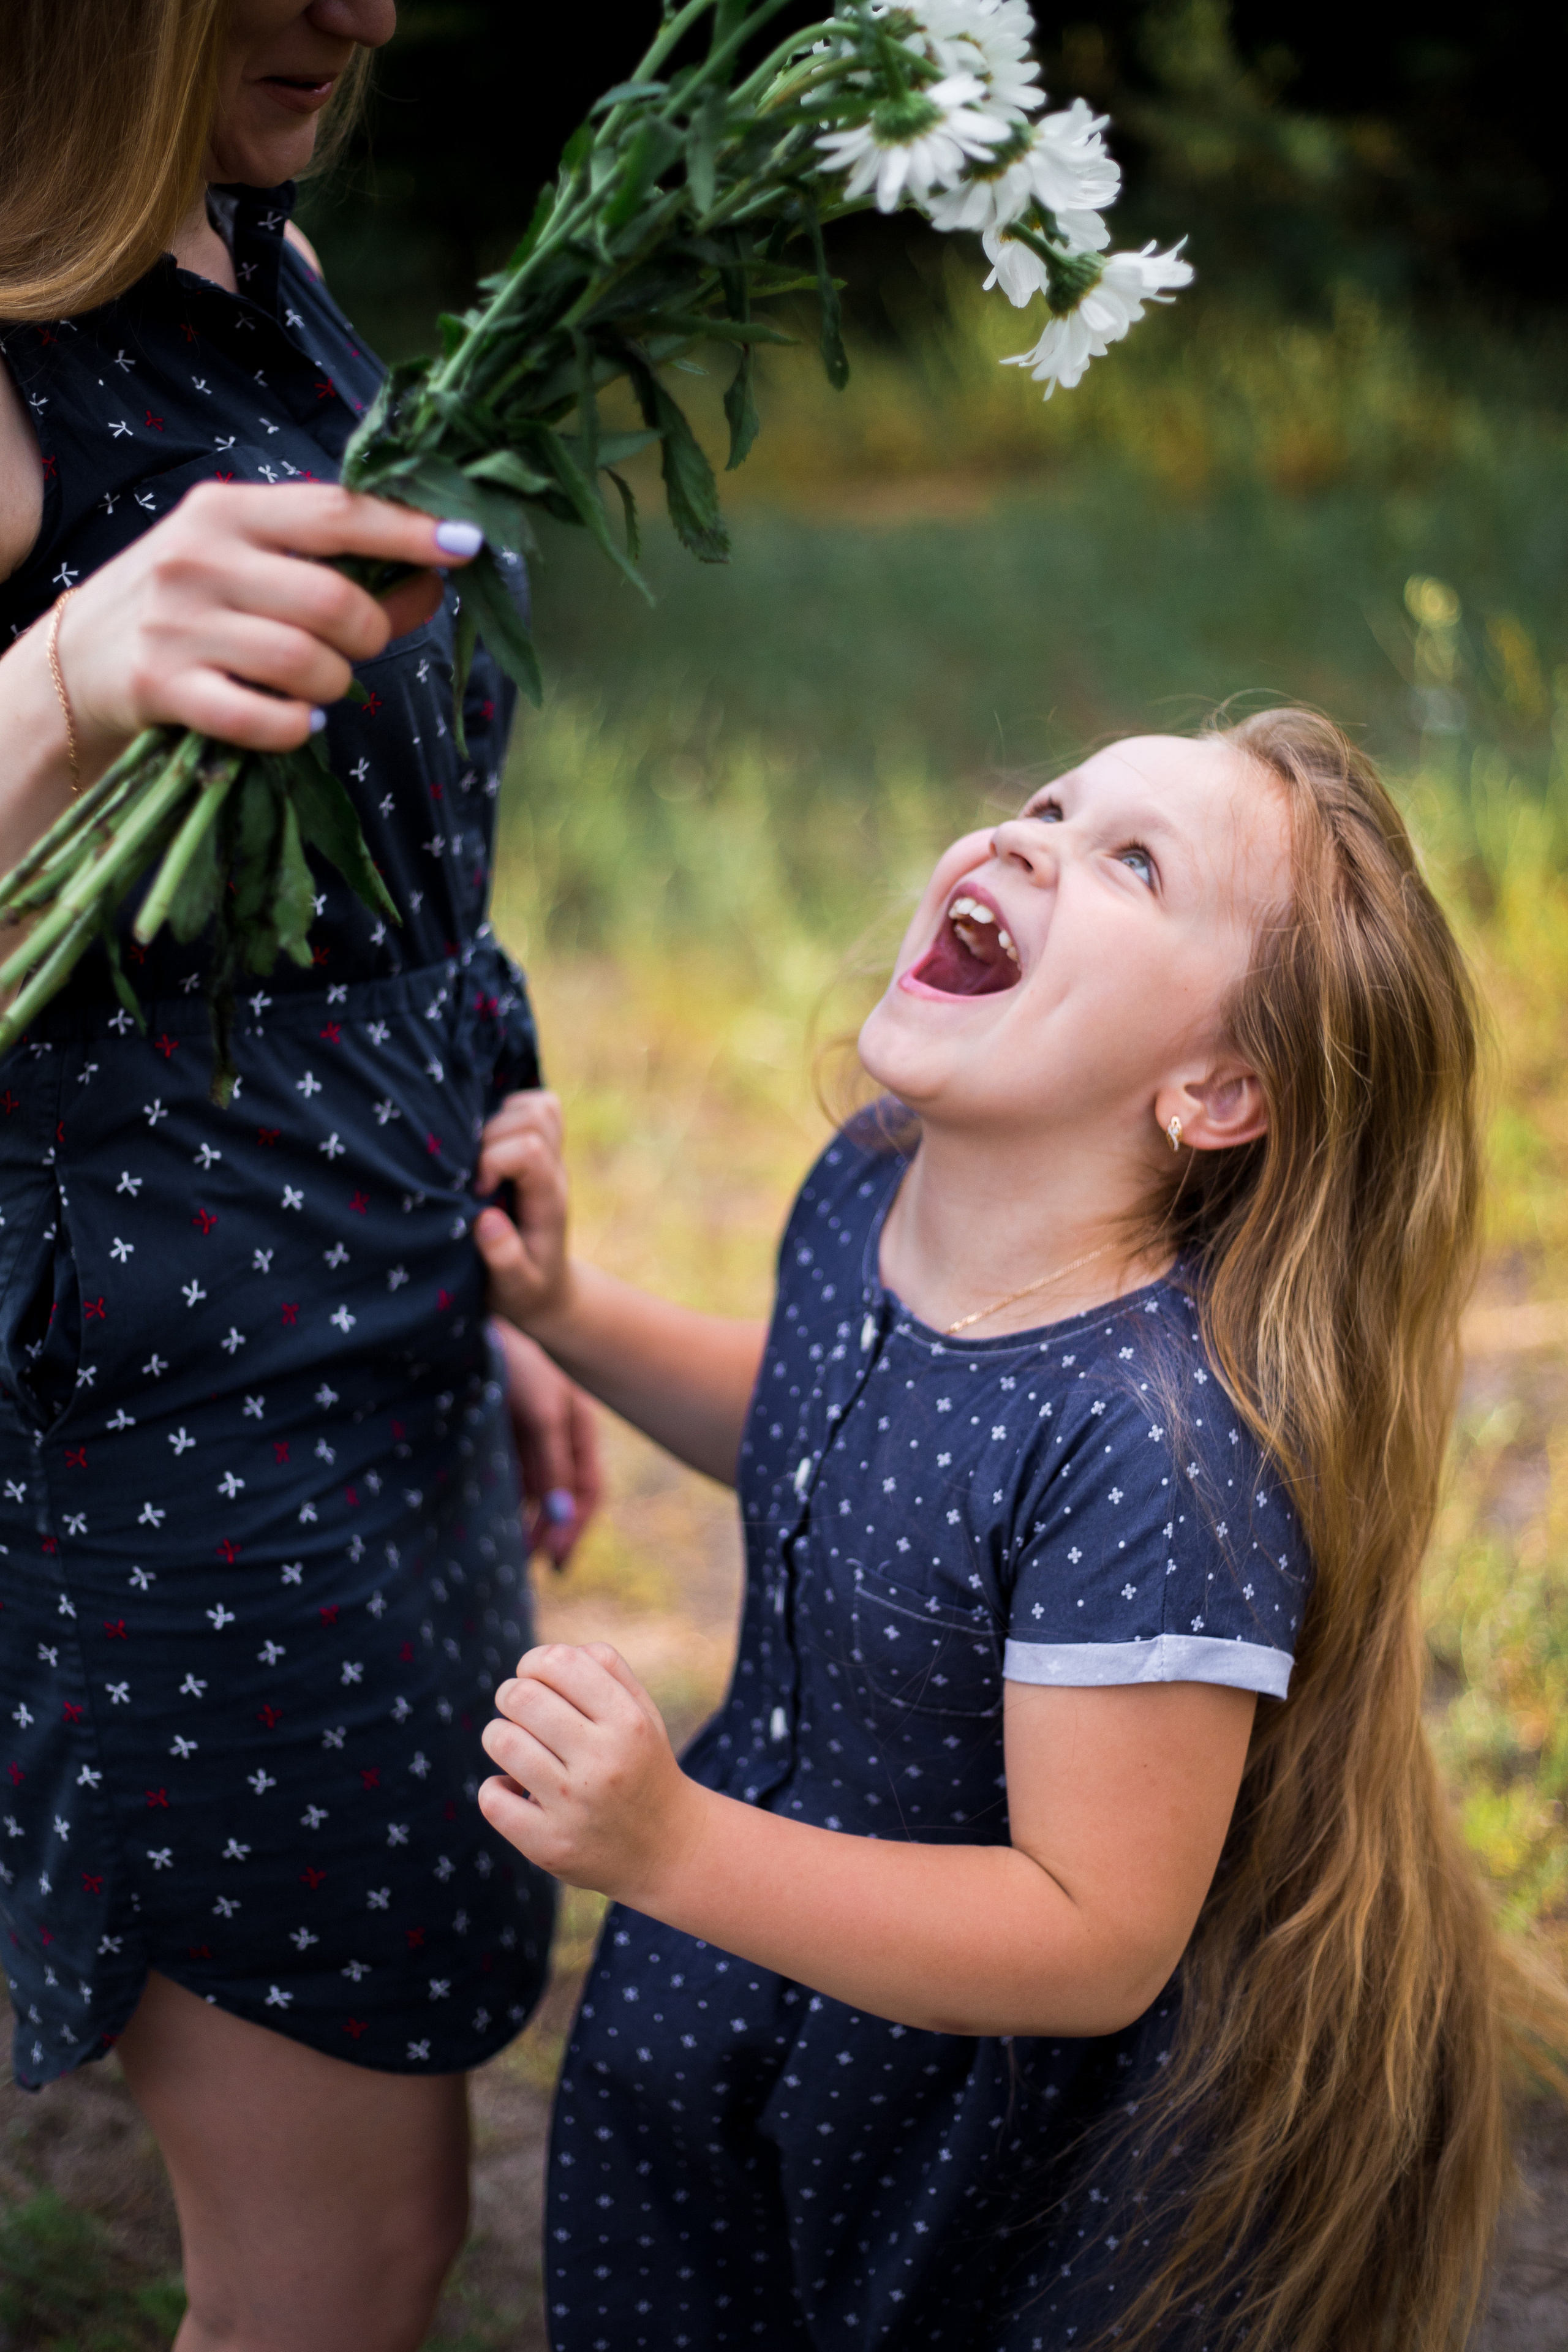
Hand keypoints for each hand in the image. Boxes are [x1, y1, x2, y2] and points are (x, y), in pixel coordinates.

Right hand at [51, 481, 480, 775]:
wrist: (79, 660)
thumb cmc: (191, 606)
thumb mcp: (251, 565)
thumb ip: (336, 567)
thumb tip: (436, 579)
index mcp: (229, 511)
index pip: (337, 514)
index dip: (408, 530)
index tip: (466, 544)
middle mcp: (201, 558)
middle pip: (334, 602)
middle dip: (370, 635)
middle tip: (358, 647)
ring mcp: (179, 624)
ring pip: (307, 664)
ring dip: (336, 685)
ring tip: (318, 685)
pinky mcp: (163, 687)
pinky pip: (264, 719)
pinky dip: (297, 727)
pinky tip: (297, 720)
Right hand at [472, 1089, 571, 1333]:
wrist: (548, 1291)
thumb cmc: (524, 1293)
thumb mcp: (514, 1289)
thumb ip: (504, 1260)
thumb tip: (486, 1219)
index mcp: (547, 1201)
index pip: (529, 1150)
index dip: (493, 1160)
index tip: (476, 1193)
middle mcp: (554, 1173)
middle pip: (535, 1117)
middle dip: (492, 1136)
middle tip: (475, 1174)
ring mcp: (551, 1159)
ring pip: (539, 1105)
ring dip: (501, 1120)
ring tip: (480, 1158)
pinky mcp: (540, 1152)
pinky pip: (535, 1106)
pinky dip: (508, 1112)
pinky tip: (487, 1145)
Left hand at [478, 1642, 704, 1902]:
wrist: (668, 1851)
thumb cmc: (641, 1764)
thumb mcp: (642, 1710)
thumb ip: (604, 1667)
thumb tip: (544, 1659)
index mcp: (628, 1721)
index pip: (557, 1661)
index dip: (534, 1662)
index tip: (538, 1679)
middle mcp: (604, 1762)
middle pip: (521, 1696)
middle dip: (511, 1696)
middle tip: (522, 1712)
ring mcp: (575, 1807)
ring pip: (501, 1740)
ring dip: (499, 1737)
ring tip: (518, 1749)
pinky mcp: (549, 1845)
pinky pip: (491, 1798)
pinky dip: (496, 1788)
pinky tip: (517, 1791)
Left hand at [492, 1319, 601, 1568]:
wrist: (465, 1329)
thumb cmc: (515, 1362)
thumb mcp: (542, 1415)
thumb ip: (554, 1467)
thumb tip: (562, 1518)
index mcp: (579, 1429)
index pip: (587, 1491)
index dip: (574, 1528)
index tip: (554, 1561)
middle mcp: (556, 1437)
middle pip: (560, 1497)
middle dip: (548, 1533)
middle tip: (525, 1566)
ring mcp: (525, 1436)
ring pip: (531, 1492)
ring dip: (523, 1521)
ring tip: (506, 1553)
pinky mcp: (496, 1434)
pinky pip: (505, 1478)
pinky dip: (502, 1502)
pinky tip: (489, 1521)